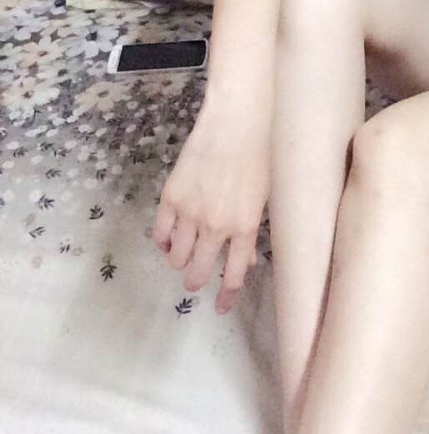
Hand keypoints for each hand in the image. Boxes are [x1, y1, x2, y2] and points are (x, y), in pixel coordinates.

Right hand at [152, 105, 270, 312]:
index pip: (234, 274)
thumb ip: (251, 231)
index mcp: (245, 228)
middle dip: (195, 281)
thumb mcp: (262, 198)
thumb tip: (247, 260)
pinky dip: (162, 241)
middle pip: (199, 270)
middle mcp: (217, 227)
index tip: (220, 307)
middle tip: (194, 280)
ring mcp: (191, 213)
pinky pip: (160, 232)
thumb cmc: (257, 158)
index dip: (226, 295)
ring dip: (178, 261)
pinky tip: (167, 240)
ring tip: (181, 256)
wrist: (234, 126)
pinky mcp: (171, 198)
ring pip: (176, 256)